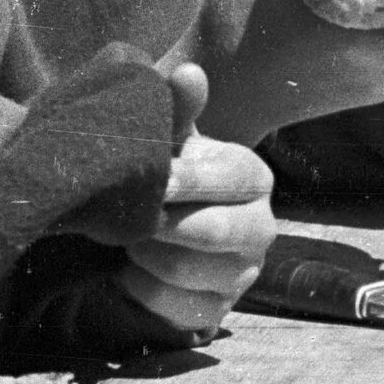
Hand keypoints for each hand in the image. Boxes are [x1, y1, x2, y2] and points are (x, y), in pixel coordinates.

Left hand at [120, 66, 274, 338]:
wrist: (142, 235)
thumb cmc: (158, 176)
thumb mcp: (164, 140)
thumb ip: (175, 108)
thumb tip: (188, 73)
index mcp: (252, 177)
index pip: (232, 178)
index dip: (188, 179)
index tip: (153, 179)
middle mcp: (259, 227)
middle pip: (215, 230)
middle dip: (161, 223)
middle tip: (127, 216)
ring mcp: (241, 274)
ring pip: (190, 271)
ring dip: (145, 255)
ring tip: (124, 240)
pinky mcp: (217, 311)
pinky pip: (177, 307)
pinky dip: (143, 289)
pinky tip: (128, 272)